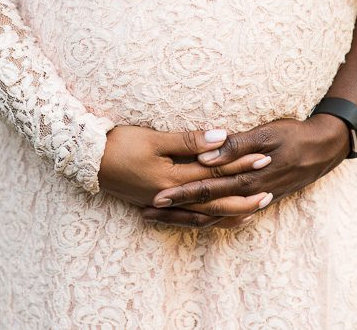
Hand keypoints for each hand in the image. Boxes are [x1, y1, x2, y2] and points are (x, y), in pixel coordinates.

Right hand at [98, 125, 272, 214]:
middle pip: (215, 200)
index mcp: (172, 179)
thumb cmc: (118, 143)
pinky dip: (204, 218)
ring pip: (202, 214)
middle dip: (243, 196)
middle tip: (270, 192)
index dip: (241, 164)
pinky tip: (215, 218)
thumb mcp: (154, 138)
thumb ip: (189, 141)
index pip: (215, 172)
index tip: (264, 157)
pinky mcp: (153, 204)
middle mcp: (170, 197)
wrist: (85, 160)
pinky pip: (186, 218)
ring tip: (252, 211)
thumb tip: (221, 137)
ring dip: (228, 212)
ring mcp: (161, 204)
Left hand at [140, 115, 349, 228]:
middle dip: (176, 211)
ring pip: (215, 215)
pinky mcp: (258, 200)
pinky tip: (193, 219)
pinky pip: (228, 215)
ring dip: (187, 217)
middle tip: (146, 211)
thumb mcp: (267, 133)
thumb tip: (206, 154)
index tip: (156, 197)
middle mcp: (248, 195)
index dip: (181, 193)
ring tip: (160, 217)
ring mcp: (254, 201)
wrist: (323, 149)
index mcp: (248, 178)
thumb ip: (236, 145)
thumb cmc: (293, 135)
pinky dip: (209, 218)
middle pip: (206, 208)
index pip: (207, 188)